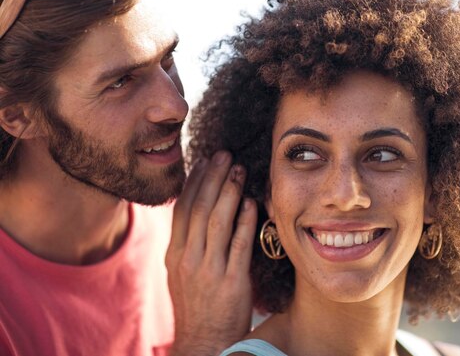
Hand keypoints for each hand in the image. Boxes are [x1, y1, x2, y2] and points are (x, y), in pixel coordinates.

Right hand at [166, 151, 256, 355]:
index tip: (205, 161)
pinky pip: (239, 245)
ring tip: (239, 170)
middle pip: (200, 208)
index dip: (195, 182)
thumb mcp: (182, 272)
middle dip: (212, 178)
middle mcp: (188, 259)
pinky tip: (251, 203)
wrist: (203, 342)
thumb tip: (200, 210)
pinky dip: (245, 221)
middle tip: (224, 155)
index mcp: (175, 254)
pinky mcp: (231, 282)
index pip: (183, 208)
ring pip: (217, 222)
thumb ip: (189, 243)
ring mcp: (209, 270)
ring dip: (229, 192)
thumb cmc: (197, 305)